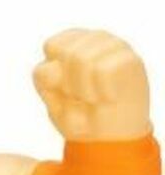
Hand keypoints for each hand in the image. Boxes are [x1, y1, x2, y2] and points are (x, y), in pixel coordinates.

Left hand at [33, 29, 150, 140]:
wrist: (108, 136)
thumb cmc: (75, 111)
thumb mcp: (49, 95)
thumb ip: (43, 79)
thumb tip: (53, 68)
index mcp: (69, 40)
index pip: (52, 45)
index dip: (53, 73)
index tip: (63, 88)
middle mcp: (93, 38)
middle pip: (69, 53)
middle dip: (70, 84)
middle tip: (81, 97)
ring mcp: (115, 46)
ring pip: (85, 60)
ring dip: (85, 91)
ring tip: (94, 99)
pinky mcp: (131, 59)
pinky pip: (103, 71)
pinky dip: (102, 92)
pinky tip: (108, 98)